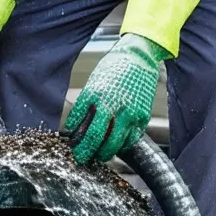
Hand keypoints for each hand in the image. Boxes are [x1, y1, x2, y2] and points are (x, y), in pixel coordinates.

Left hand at [65, 33, 170, 163]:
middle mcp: (113, 105)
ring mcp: (129, 112)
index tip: (73, 149)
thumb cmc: (113, 71)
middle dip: (87, 152)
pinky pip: (130, 140)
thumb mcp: (93, 85)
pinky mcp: (142, 117)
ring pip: (114, 144)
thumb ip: (85, 107)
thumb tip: (75, 129)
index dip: (76, 142)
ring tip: (99, 155)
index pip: (81, 127)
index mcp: (96, 96)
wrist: (139, 58)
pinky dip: (122, 146)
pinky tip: (116, 145)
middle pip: (96, 138)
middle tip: (82, 157)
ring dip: (104, 153)